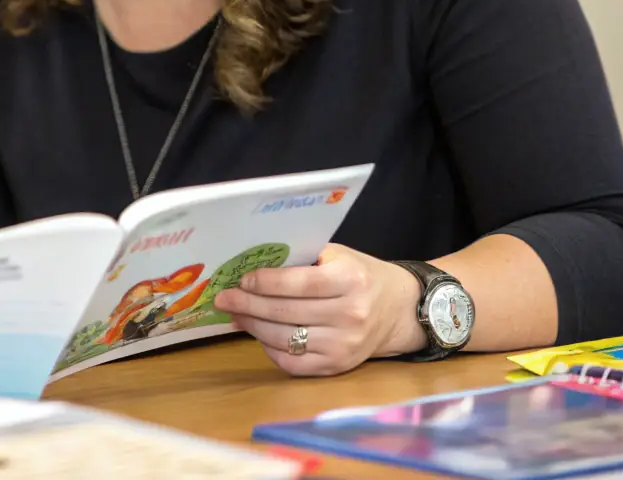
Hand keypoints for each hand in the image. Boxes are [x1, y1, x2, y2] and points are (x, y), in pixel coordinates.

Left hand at [213, 244, 424, 376]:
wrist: (399, 310)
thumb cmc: (360, 275)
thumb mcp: (338, 256)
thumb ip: (301, 259)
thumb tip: (252, 266)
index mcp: (350, 280)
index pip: (298, 284)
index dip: (265, 282)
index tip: (242, 279)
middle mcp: (350, 315)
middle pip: (286, 313)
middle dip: (248, 304)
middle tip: (224, 298)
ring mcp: (344, 345)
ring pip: (284, 339)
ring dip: (253, 326)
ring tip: (235, 314)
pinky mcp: (337, 366)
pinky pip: (293, 362)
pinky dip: (270, 349)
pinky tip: (259, 334)